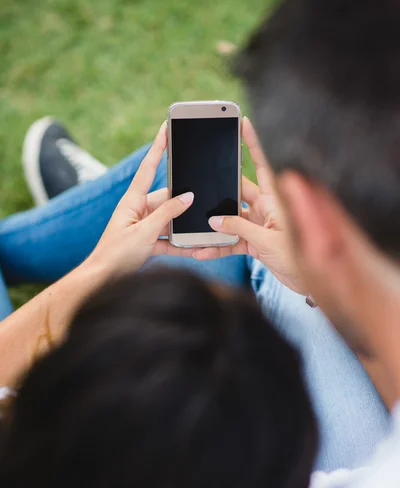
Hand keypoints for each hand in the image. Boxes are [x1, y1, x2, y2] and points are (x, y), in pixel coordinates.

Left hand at [87, 123, 194, 278]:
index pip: (147, 169)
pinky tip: (194, 248)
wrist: (103, 281)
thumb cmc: (116, 255)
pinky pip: (168, 240)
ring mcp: (143, 227)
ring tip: (199, 229)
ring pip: (170, 221)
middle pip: (166, 200)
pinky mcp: (148, 243)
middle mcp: (138, 211)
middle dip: (183, 203)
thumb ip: (168, 214)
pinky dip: (180, 245)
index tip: (166, 129)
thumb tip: (188, 197)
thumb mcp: (145, 232)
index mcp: (132, 201)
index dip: (158, 148)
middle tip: (201, 198)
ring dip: (183, 227)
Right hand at [193, 117, 301, 292]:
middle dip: (220, 191)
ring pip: (232, 219)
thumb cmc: (299, 258)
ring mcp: (261, 225)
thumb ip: (240, 229)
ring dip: (215, 227)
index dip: (254, 144)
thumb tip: (214, 221)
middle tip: (201, 184)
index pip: (265, 165)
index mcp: (277, 199)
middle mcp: (268, 208)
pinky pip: (233, 241)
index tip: (243, 123)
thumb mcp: (268, 242)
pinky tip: (202, 251)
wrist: (308, 284)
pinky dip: (218, 247)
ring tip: (195, 229)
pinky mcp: (255, 243)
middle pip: (239, 192)